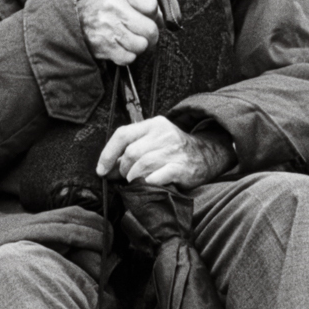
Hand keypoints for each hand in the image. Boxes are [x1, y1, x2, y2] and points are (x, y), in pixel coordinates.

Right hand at [76, 0, 159, 65]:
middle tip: (140, 33)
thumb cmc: (100, 9)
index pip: (152, 5)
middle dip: (149, 35)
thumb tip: (164, 20)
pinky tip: (118, 46)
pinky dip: (126, 55)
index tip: (147, 18)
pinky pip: (129, 57)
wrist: (71, 22)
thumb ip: (141, 2)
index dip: (154, 14)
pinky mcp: (104, 46)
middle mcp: (113, 8)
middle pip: (150, 29)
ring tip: (126, 39)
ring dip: (137, 46)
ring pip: (142, 45)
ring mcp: (108, 28)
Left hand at [96, 117, 234, 188]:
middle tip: (124, 178)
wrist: (206, 155)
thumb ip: (132, 149)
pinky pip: (157, 177)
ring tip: (137, 182)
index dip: (108, 153)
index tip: (101, 170)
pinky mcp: (181, 167)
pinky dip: (148, 183)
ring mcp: (173, 150)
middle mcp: (163, 134)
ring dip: (134, 178)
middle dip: (122, 170)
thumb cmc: (173, 149)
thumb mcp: (154, 140)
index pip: (122, 134)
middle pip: (131, 153)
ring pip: (142, 165)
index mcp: (154, 124)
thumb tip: (107, 169)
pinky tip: (149, 184)